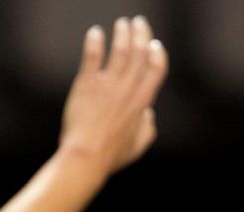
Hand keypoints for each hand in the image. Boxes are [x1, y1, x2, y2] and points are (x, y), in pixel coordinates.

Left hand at [59, 16, 167, 173]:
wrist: (85, 157)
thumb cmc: (110, 156)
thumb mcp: (138, 146)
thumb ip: (148, 128)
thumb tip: (149, 115)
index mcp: (142, 102)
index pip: (156, 69)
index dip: (158, 54)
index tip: (155, 45)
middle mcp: (127, 89)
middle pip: (140, 53)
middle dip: (142, 34)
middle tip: (138, 23)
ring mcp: (107, 85)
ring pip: (119, 51)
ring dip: (122, 33)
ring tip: (121, 23)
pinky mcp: (87, 85)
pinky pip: (92, 57)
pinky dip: (94, 42)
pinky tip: (95, 33)